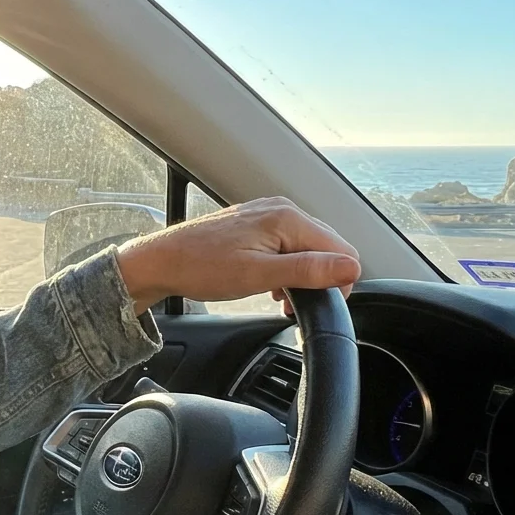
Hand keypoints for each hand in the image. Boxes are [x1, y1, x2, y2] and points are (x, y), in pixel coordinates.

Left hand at [114, 197, 359, 312]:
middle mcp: (282, 209)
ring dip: (302, 275)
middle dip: (320, 279)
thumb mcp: (259, 275)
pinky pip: (287, 245)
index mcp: (288, 218)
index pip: (342, 249)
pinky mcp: (256, 224)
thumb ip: (307, 270)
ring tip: (280, 297)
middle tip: (295, 304)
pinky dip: (286, 267)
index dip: (339, 281)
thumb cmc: (202, 267)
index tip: (321, 304)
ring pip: (307, 247)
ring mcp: (268, 214)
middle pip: (327, 247)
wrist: (163, 261)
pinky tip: (271, 284)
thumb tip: (351, 267)